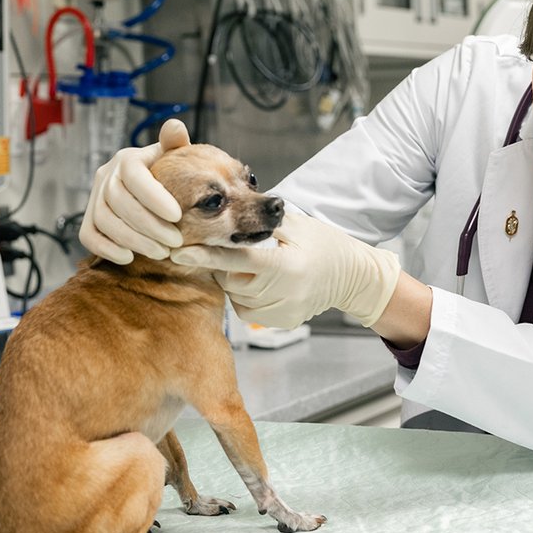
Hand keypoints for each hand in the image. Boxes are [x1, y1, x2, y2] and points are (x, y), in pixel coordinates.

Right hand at [78, 118, 190, 262]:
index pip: (135, 176)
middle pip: (120, 203)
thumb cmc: (164, 171)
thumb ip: (175, 143)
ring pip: (105, 221)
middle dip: (149, 226)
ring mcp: (94, 198)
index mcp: (127, 158)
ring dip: (133, 240)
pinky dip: (107, 249)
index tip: (177, 216)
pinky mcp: (88, 219)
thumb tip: (175, 127)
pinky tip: (130, 258)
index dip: (154, 197)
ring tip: (161, 253)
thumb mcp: (172, 155)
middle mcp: (106, 175)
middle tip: (175, 242)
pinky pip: (88, 236)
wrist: (148, 185)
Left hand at [171, 212, 401, 329]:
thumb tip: (230, 210)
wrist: (353, 276)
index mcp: (286, 266)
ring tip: (256, 267)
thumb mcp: (297, 225)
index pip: (237, 259)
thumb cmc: (325, 244)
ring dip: (236, 282)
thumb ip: (264, 222)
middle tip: (236, 250)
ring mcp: (284, 312)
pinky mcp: (283, 323)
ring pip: (237, 298)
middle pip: (232, 280)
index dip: (207, 254)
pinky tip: (263, 284)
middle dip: (226, 265)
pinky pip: (249, 311)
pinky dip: (247, 297)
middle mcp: (284, 294)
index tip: (179, 251)